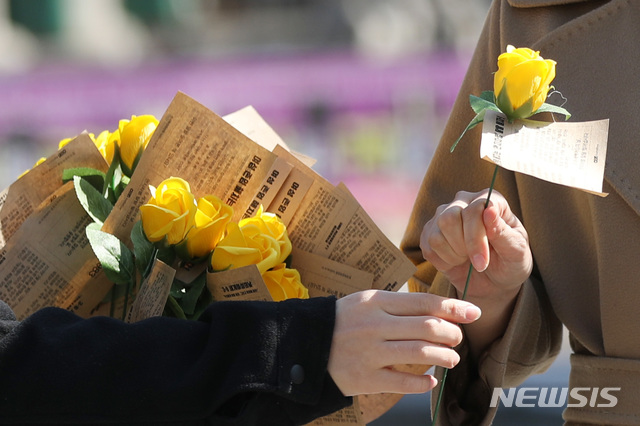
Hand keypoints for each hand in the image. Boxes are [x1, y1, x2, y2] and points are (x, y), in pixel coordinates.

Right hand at [327, 290, 480, 395]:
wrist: (306, 345)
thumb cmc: (344, 321)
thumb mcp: (367, 302)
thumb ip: (399, 305)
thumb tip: (440, 311)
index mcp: (376, 302)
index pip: (423, 302)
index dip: (453, 307)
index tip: (473, 312)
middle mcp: (374, 325)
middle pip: (427, 327)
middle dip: (452, 333)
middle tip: (457, 338)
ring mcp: (369, 352)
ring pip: (420, 353)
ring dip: (444, 356)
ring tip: (451, 358)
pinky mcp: (365, 378)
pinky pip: (403, 382)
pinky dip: (423, 382)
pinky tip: (430, 379)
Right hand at [420, 189, 531, 300]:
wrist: (494, 280)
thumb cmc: (509, 262)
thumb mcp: (516, 251)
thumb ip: (503, 232)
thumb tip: (489, 210)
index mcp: (489, 200)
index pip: (474, 209)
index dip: (476, 237)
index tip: (482, 261)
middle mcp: (464, 202)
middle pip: (450, 218)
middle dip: (464, 247)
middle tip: (479, 264)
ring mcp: (443, 215)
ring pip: (436, 234)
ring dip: (453, 255)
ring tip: (468, 259)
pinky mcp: (430, 232)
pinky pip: (428, 247)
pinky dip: (443, 261)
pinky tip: (456, 262)